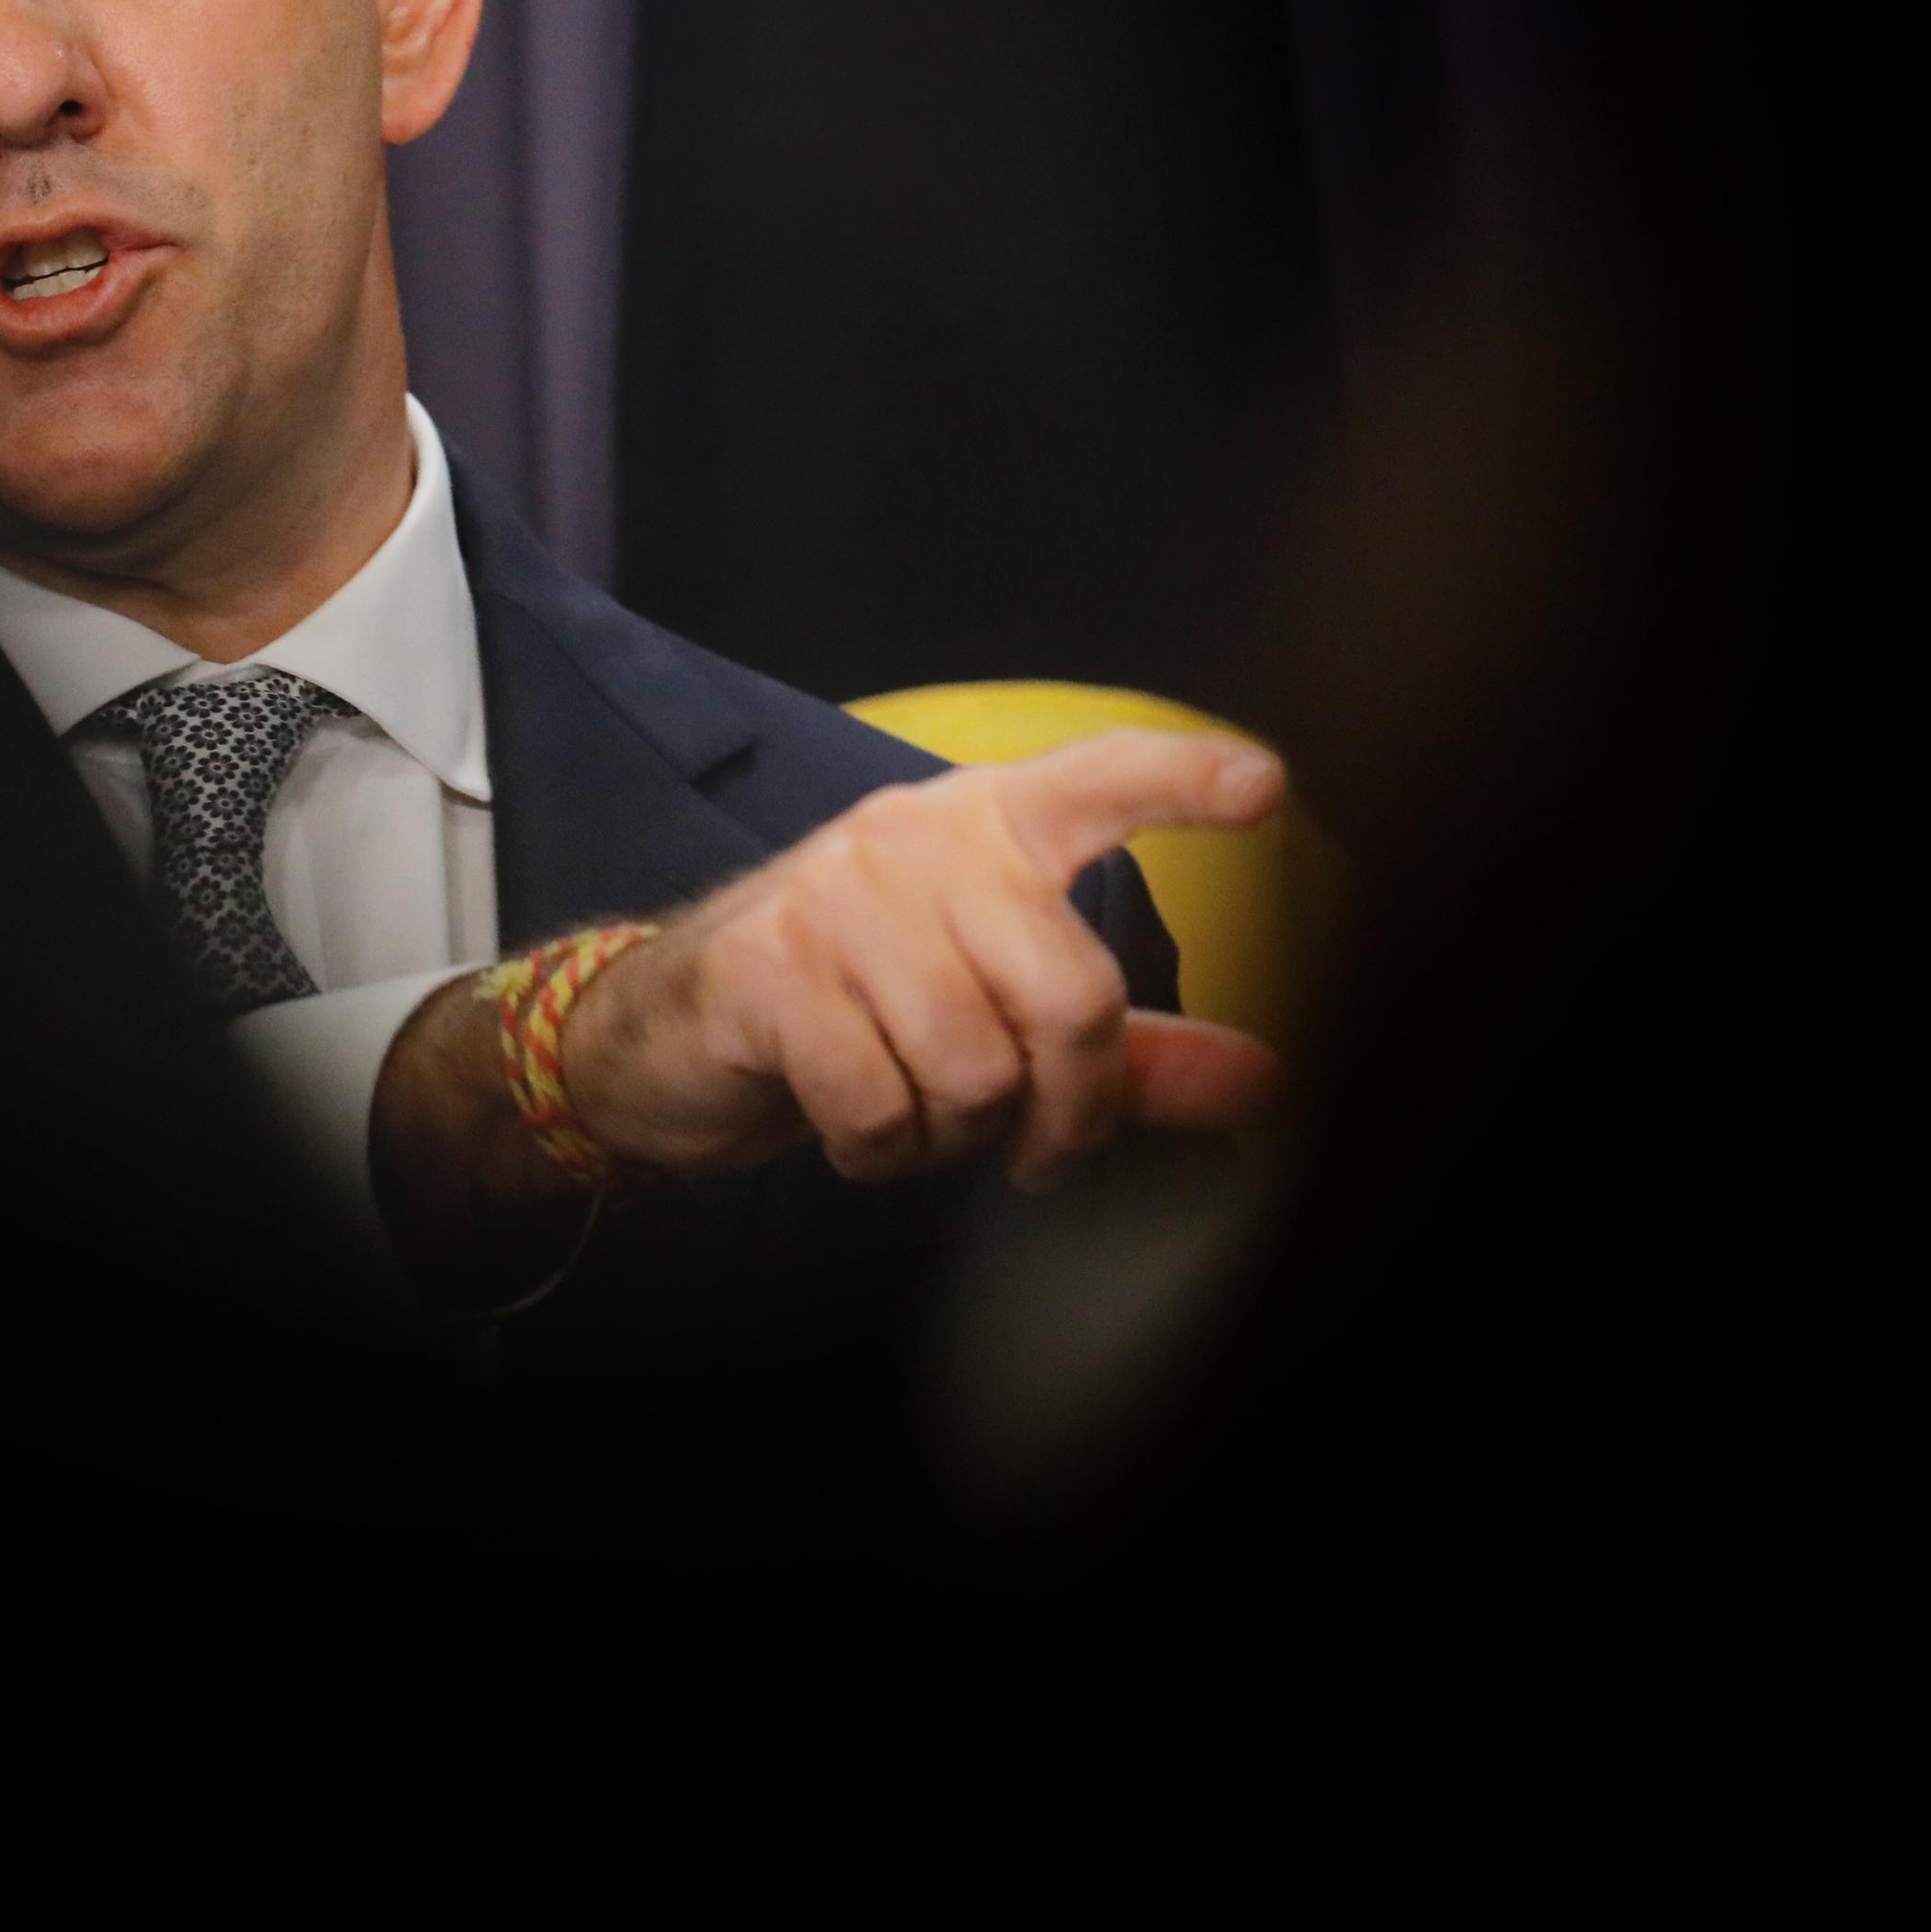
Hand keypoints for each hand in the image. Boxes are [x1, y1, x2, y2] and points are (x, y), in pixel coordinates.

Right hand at [569, 730, 1291, 1190]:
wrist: (662, 1032)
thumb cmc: (852, 1011)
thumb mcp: (994, 1016)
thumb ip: (1130, 1049)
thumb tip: (1268, 1080)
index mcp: (984, 826)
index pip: (1094, 780)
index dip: (1180, 781)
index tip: (1265, 785)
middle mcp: (914, 839)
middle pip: (1070, 995)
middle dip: (1069, 1109)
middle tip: (1039, 1150)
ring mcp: (836, 898)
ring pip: (974, 1068)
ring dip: (953, 1136)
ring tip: (912, 1116)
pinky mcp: (771, 971)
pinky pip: (880, 1106)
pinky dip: (878, 1152)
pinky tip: (850, 1126)